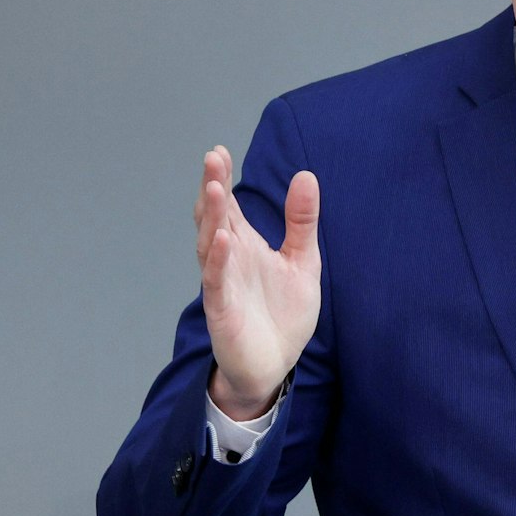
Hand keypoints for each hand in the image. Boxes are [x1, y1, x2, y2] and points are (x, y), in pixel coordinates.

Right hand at [193, 146, 320, 419]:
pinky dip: (218, 260)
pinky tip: (222, 239)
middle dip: (213, 189)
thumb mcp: (302, 261)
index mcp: (244, 245)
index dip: (222, 180)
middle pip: (215, 217)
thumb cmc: (283, 313)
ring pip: (209, 244)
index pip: (229, 206)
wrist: (275, 364)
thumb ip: (301, 222)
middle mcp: (228, 259)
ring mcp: (221, 282)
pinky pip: (216, 281)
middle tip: (213, 158)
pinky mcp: (222, 309)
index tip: (220, 151)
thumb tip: (305, 175)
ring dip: (210, 217)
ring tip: (212, 188)